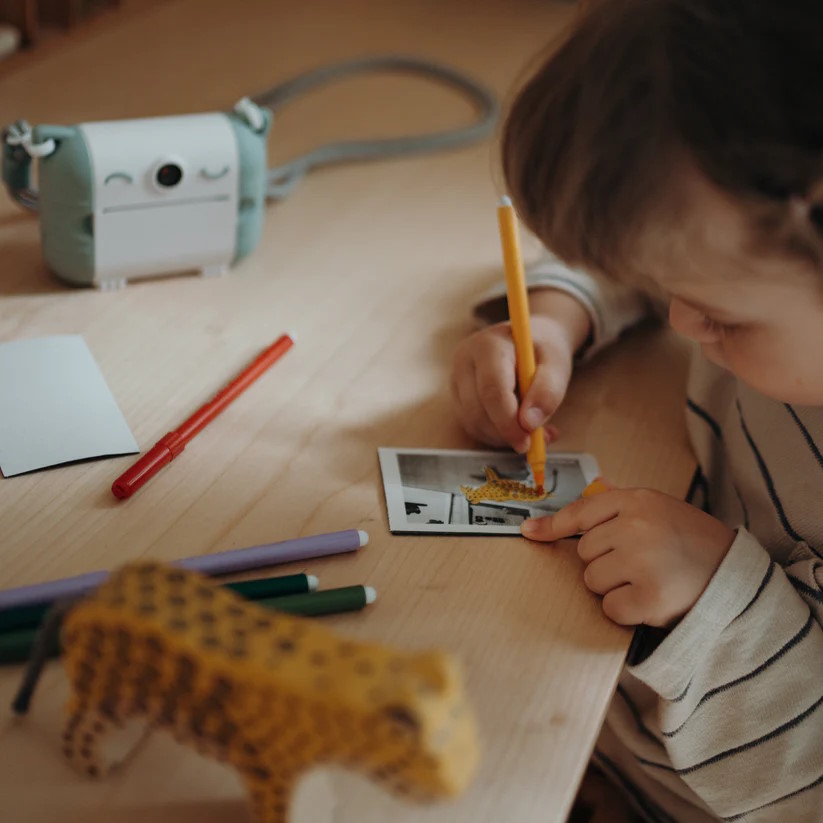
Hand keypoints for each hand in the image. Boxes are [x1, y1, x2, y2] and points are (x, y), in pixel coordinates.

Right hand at [451, 290, 590, 452]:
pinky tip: (517, 428)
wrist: (528, 340)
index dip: (508, 421)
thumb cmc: (543, 350)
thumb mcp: (556, 365)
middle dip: (504, 433)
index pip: (491, 389)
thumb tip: (530, 424)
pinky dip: (495, 435)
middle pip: (477, 409)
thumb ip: (548, 392)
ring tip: (532, 432)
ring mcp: (456, 379)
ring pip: (472, 422)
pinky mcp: (458, 396)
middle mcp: (464, 360)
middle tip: (532, 443)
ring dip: (501, 437)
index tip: (528, 441)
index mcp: (488, 345)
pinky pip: (472, 425)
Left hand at [521, 485, 736, 626]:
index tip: (529, 533)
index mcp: (637, 501)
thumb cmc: (692, 541)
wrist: (737, 577)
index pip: (580, 513)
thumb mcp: (660, 508)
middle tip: (639, 563)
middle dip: (603, 562)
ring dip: (612, 587)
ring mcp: (642, 562)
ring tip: (646, 579)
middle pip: (584, 552)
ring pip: (592, 580)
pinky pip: (609, 608)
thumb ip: (622, 502)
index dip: (552, 526)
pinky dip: (625, 611)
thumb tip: (591, 489)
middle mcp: (636, 527)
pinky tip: (649, 600)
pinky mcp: (649, 598)